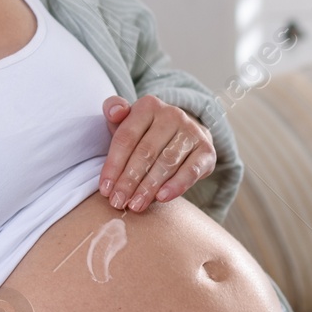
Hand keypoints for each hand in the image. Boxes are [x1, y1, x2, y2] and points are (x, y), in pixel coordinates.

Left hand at [100, 95, 214, 211]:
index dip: (113, 165)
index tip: (105, 189)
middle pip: (146, 152)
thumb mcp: (127, 121)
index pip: (126, 138)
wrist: (184, 136)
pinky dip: (176, 185)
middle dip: (129, 181)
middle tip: (118, 202)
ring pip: (166, 162)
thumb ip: (113, 110)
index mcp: (148, 106)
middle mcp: (172, 114)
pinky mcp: (206, 150)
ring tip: (136, 205)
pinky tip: (162, 198)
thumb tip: (114, 111)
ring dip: (149, 187)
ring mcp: (192, 131)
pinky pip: (191, 170)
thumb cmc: (146, 133)